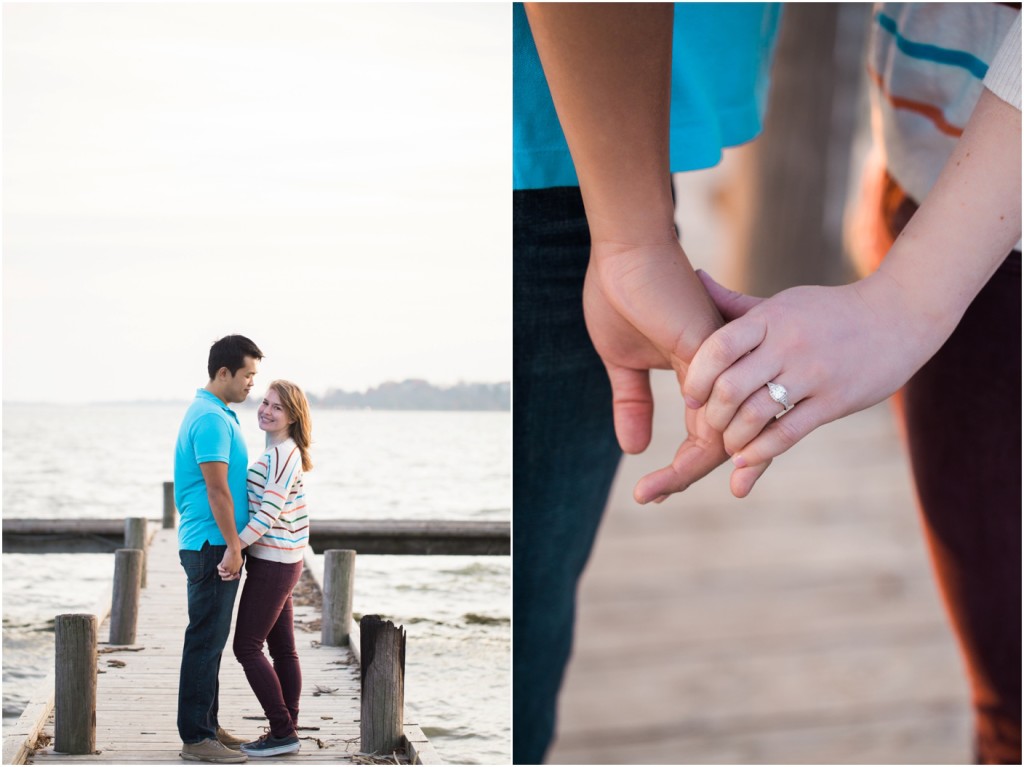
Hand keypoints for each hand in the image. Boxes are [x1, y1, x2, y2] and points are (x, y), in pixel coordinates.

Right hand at [218, 547, 242, 580]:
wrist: (235, 550)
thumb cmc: (237, 555)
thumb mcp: (240, 562)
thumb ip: (238, 569)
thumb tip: (238, 577)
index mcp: (236, 571)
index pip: (232, 578)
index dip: (230, 577)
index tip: (228, 572)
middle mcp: (232, 571)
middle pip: (226, 578)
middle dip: (225, 576)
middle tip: (224, 571)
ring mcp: (228, 569)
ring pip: (221, 575)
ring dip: (221, 572)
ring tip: (223, 568)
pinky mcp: (224, 566)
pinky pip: (219, 569)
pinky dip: (219, 567)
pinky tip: (221, 565)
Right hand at [583, 244, 770, 499]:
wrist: (628, 250)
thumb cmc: (623, 293)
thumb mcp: (622, 361)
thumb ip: (632, 403)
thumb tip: (632, 448)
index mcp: (700, 375)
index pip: (701, 433)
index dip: (679, 464)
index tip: (649, 489)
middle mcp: (718, 376)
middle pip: (714, 442)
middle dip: (679, 476)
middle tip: (647, 497)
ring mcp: (717, 367)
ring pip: (717, 437)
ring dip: (683, 471)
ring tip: (650, 492)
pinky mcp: (708, 356)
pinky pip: (715, 414)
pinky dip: (697, 450)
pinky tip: (674, 469)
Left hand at [683, 270, 940, 494]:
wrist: (900, 316)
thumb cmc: (829, 311)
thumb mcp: (783, 302)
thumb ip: (736, 303)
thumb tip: (696, 278)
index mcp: (770, 319)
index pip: (718, 347)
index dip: (697, 376)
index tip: (691, 397)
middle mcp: (788, 345)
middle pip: (731, 387)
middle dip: (712, 415)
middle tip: (709, 427)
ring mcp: (813, 374)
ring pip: (755, 415)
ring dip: (733, 438)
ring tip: (729, 446)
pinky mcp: (835, 401)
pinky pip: (787, 433)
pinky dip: (760, 452)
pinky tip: (746, 460)